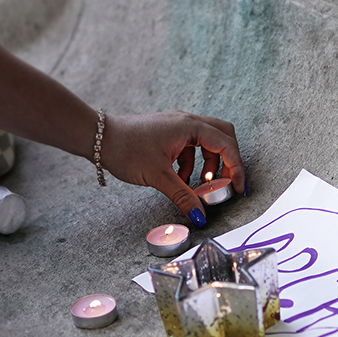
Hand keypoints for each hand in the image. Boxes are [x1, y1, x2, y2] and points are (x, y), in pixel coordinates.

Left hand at [100, 111, 244, 226]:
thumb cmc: (127, 150)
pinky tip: (179, 179)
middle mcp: (187, 121)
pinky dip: (192, 163)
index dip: (237, 168)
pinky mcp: (168, 132)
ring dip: (208, 163)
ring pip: (207, 141)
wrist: (100, 139)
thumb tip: (199, 215)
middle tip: (225, 182)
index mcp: (189, 127)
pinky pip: (191, 146)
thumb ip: (182, 196)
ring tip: (198, 184)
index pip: (226, 144)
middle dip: (228, 160)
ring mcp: (177, 125)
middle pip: (223, 135)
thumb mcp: (158, 177)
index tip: (238, 188)